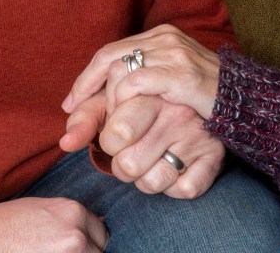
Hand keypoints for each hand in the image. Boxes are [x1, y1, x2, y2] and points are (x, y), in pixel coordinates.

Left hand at [62, 24, 219, 119]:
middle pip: (111, 57)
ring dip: (106, 99)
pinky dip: (124, 101)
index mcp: (161, 37)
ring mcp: (174, 53)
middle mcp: (165, 38)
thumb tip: (98, 111)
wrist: (250, 102)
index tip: (71, 103)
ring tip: (101, 122)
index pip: (112, 51)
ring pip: (121, 68)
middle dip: (88, 87)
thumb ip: (137, 95)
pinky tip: (121, 120)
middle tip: (73, 113)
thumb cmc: (207, 99)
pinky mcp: (182, 73)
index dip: (87, 77)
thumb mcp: (169, 90)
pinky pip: (139, 82)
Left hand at [99, 95, 224, 198]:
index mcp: (150, 89)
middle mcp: (175, 110)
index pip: (113, 134)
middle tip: (127, 150)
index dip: (108, 138)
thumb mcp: (118, 94)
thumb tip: (65, 143)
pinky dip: (174, 186)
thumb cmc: (150, 96)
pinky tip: (174, 166)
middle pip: (127, 163)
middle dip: (119, 163)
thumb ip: (88, 114)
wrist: (211, 91)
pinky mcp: (214, 155)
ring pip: (150, 183)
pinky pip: (182, 190)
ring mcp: (196, 134)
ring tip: (150, 157)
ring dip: (145, 178)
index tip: (116, 127)